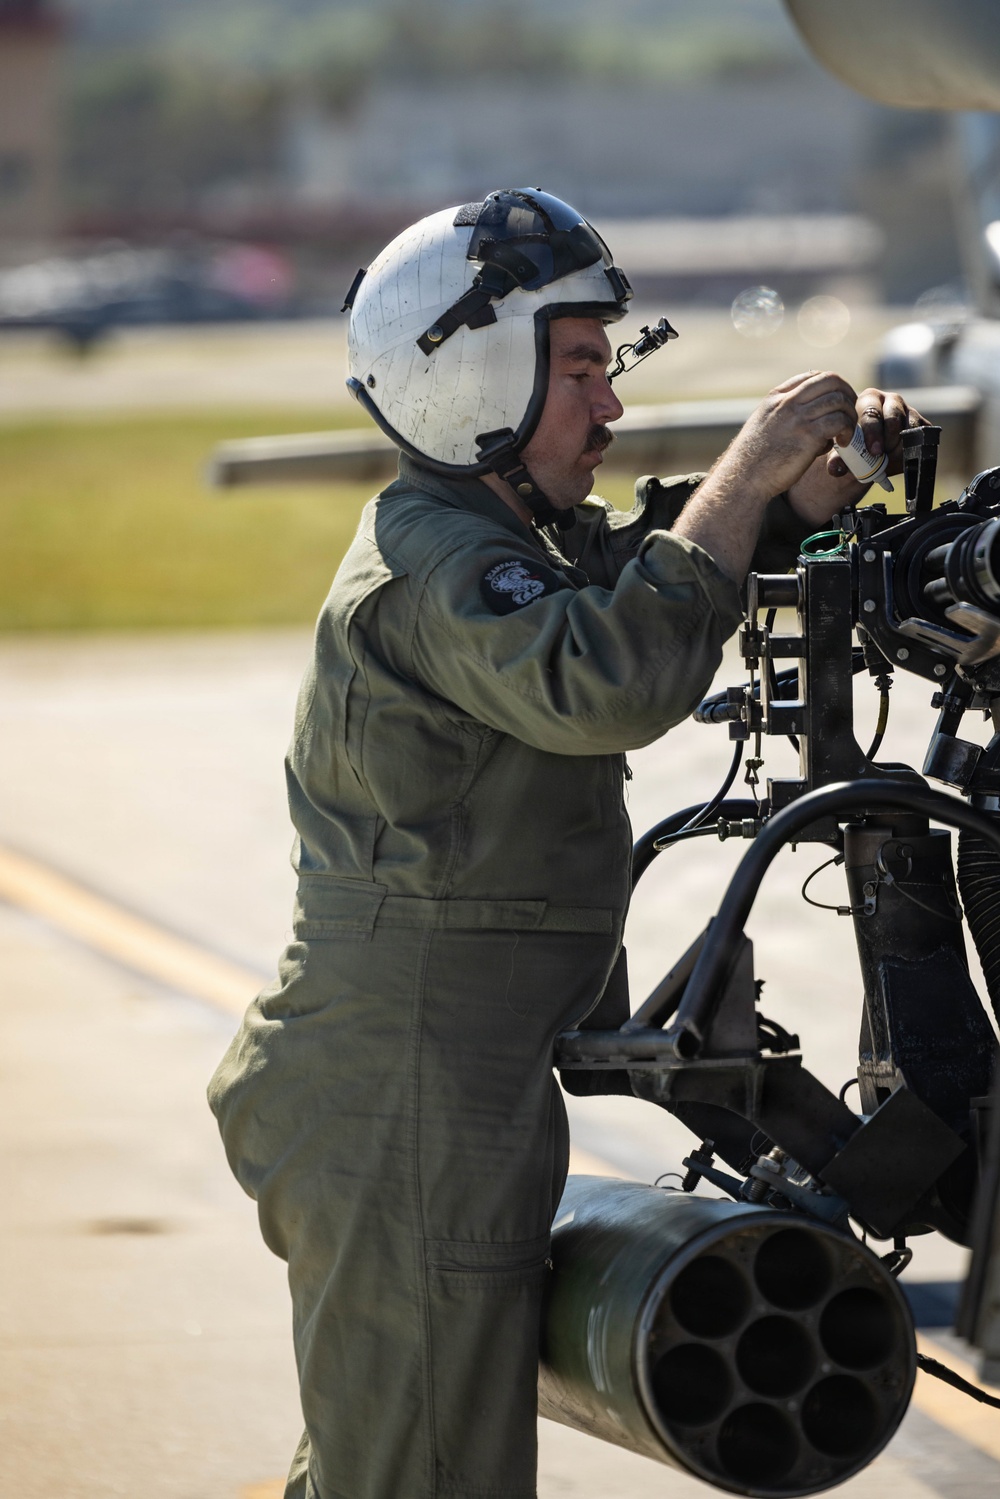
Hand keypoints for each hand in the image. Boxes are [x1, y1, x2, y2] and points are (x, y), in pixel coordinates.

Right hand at [709, 370, 858, 510]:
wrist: (744, 479)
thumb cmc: (753, 460)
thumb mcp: (763, 426)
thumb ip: (782, 416)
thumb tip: (805, 418)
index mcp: (776, 397)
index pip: (813, 376)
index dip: (832, 387)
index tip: (837, 403)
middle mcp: (787, 402)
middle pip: (830, 380)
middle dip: (847, 394)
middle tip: (850, 413)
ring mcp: (797, 417)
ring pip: (838, 400)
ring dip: (850, 415)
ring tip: (847, 432)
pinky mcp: (807, 436)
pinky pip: (839, 422)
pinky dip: (847, 430)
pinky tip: (843, 443)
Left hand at [788, 387, 928, 526]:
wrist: (871, 454)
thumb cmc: (853, 447)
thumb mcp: (843, 453)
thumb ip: (837, 459)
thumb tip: (835, 469)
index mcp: (868, 399)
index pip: (871, 411)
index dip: (872, 432)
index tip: (873, 451)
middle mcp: (890, 400)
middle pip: (893, 417)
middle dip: (888, 440)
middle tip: (882, 456)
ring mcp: (908, 410)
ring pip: (909, 428)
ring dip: (899, 447)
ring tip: (888, 460)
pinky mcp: (922, 423)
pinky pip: (921, 437)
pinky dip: (911, 451)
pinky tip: (899, 459)